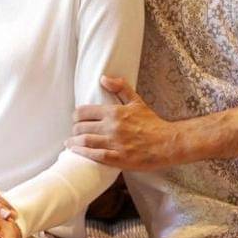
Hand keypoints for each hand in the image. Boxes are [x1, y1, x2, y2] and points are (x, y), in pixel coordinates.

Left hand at [66, 76, 182, 170]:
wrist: (167, 143)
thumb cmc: (152, 122)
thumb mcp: (137, 101)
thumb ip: (120, 87)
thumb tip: (103, 78)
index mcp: (114, 112)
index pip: (84, 111)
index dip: (76, 115)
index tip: (76, 119)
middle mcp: (112, 127)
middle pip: (81, 127)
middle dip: (74, 129)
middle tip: (74, 132)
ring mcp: (114, 143)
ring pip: (85, 141)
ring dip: (74, 142)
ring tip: (70, 143)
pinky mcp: (118, 158)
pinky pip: (96, 156)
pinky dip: (83, 153)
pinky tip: (76, 152)